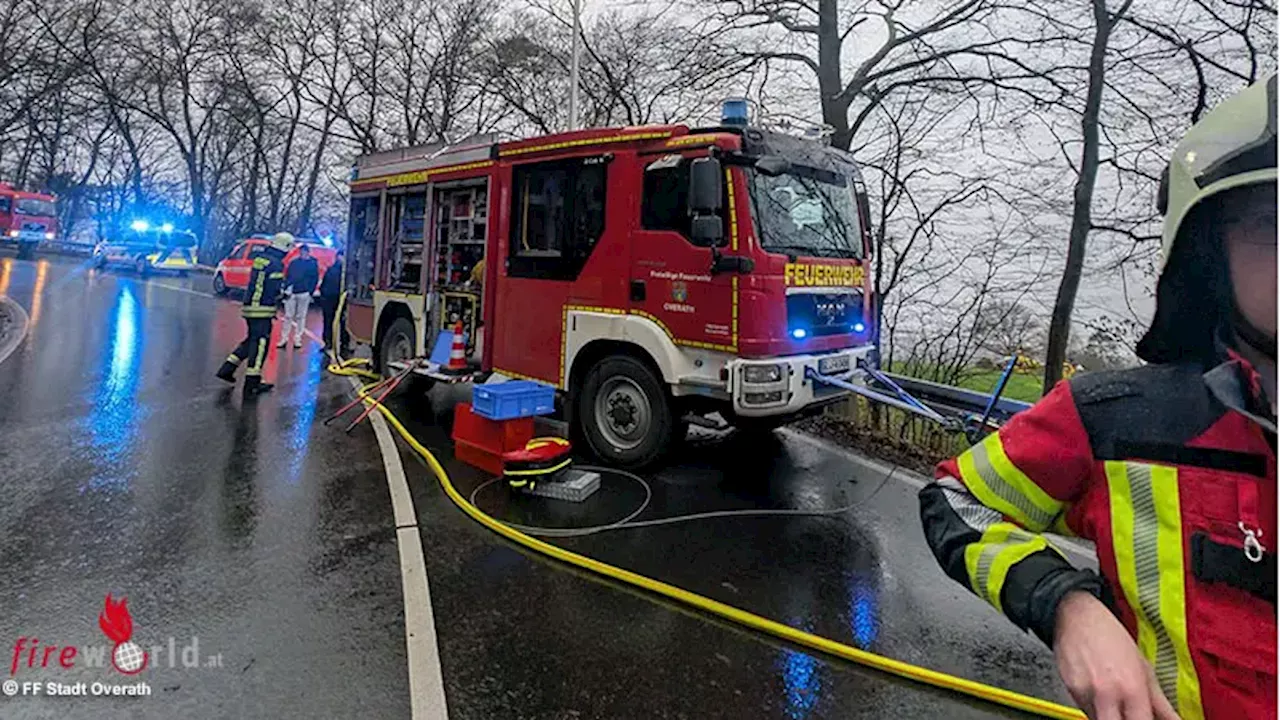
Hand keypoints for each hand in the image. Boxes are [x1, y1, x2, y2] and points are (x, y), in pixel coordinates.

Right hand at [1053, 591, 1178, 719]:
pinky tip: (1100, 691)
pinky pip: (1087, 710)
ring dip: (1111, 717)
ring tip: (1115, 701)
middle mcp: (1107, 693)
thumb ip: (1162, 703)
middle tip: (1131, 714)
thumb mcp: (1145, 668)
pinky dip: (1096, 708)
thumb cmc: (1111, 636)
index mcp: (1132, 688)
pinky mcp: (1071, 691)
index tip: (1146, 719)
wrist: (1077, 617)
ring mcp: (1086, 693)